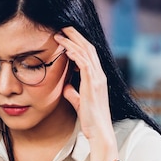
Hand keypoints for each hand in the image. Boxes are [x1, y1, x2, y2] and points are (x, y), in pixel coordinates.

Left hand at [55, 28, 115, 151]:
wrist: (99, 132)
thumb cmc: (90, 120)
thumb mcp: (79, 103)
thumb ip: (73, 93)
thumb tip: (66, 87)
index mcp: (97, 78)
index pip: (89, 55)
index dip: (78, 43)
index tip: (67, 36)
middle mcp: (99, 76)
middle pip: (88, 49)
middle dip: (76, 37)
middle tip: (63, 28)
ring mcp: (97, 79)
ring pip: (86, 53)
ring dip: (72, 42)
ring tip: (60, 34)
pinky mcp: (93, 85)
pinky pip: (84, 64)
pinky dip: (75, 55)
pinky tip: (66, 49)